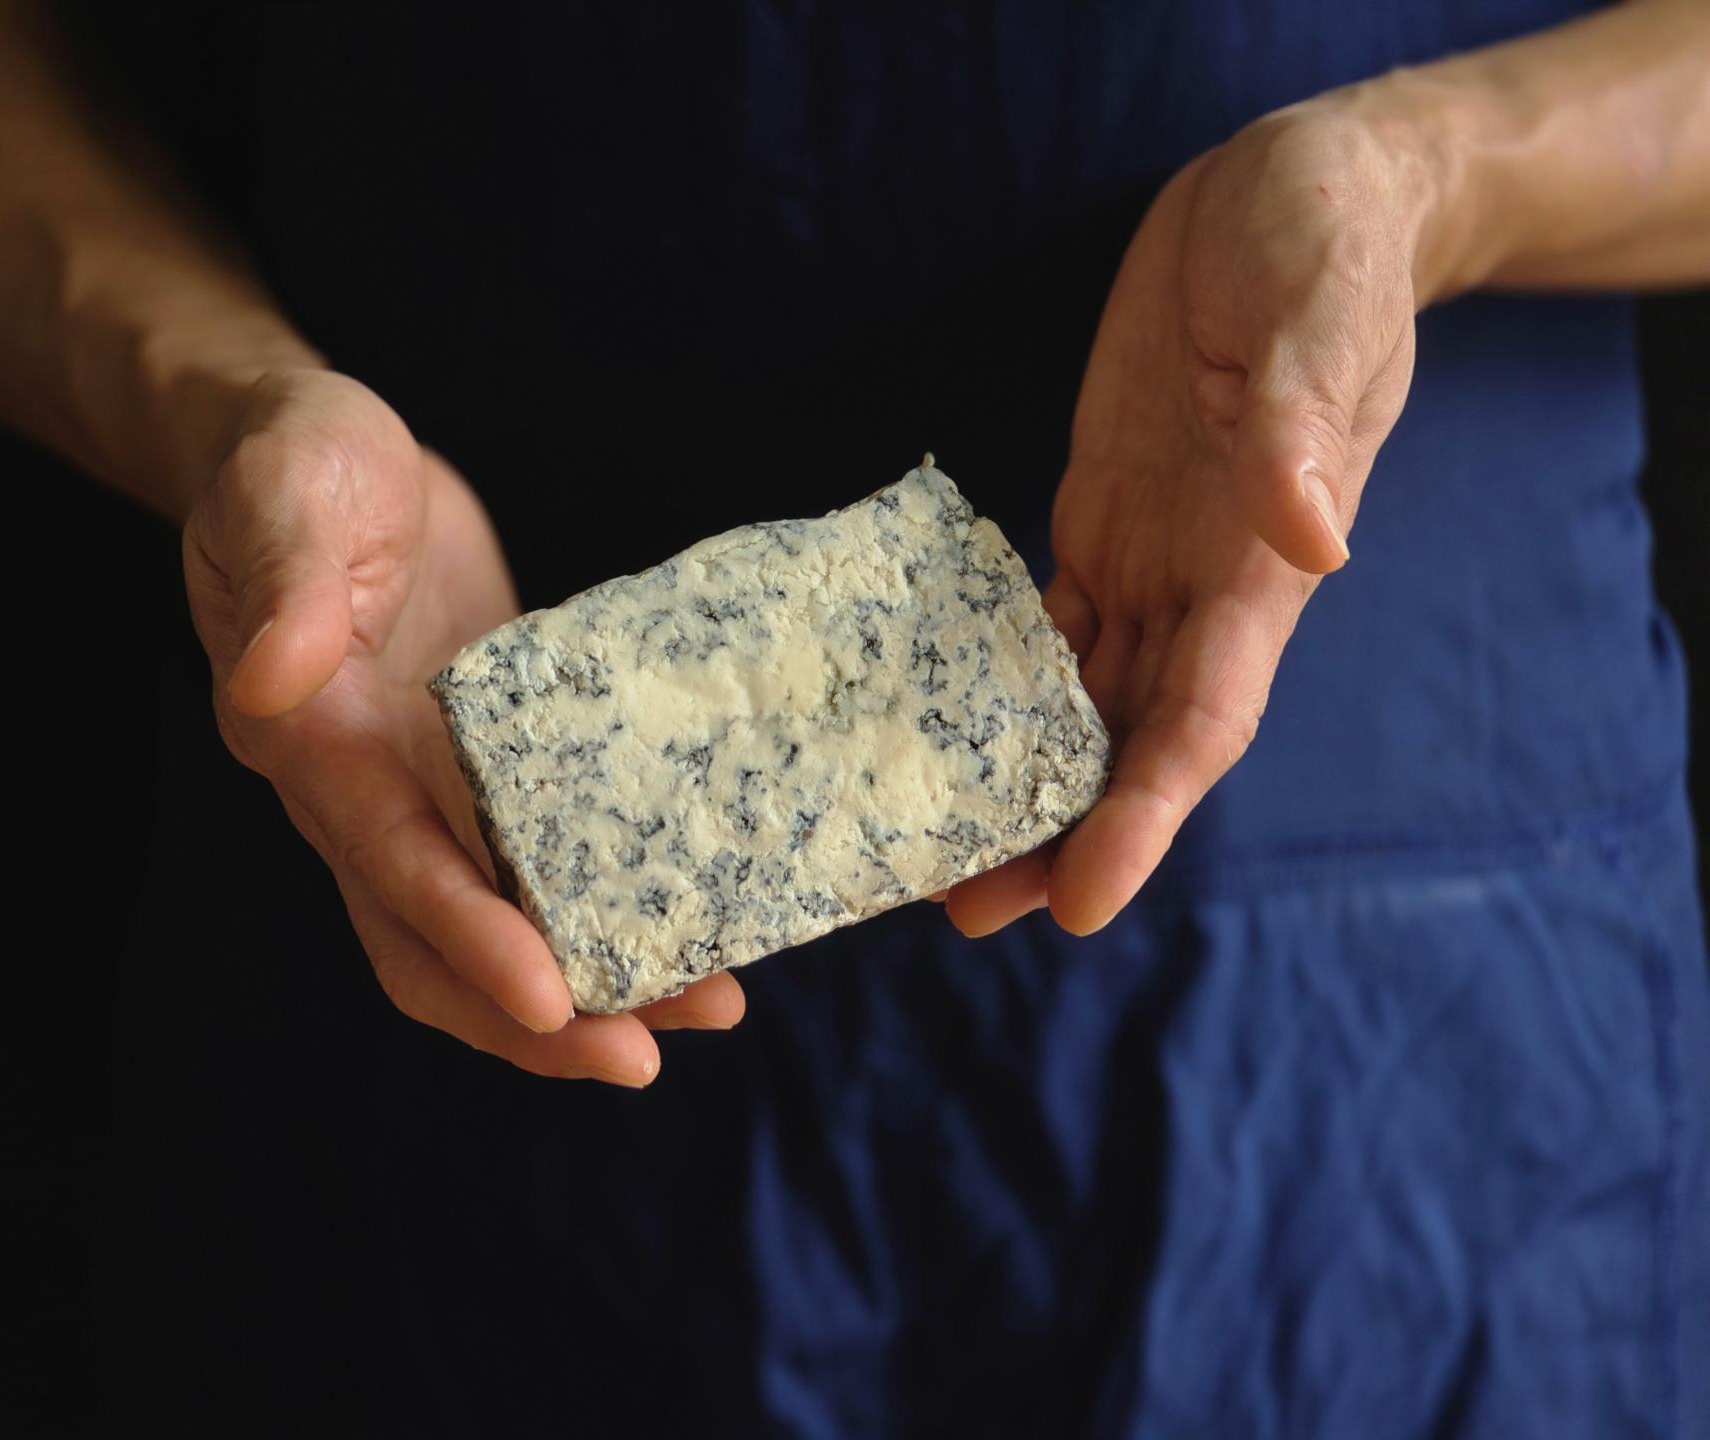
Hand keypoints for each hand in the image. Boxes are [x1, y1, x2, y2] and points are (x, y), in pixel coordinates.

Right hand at [183, 369, 744, 1083]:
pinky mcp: (482, 762)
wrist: (318, 448)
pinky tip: (689, 912)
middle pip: (434, 946)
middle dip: (532, 1017)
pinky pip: (539, 856)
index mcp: (312, 742)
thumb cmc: (295, 460)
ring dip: (588, 979)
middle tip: (643, 1053)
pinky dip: (602, 899)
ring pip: (497, 921)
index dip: (466, 936)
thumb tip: (271, 679)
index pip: (389, 863)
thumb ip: (284, 583)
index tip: (550, 997)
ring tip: (704, 1004)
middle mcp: (363, 792)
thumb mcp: (288, 492)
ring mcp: (424, 786)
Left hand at [949, 101, 1434, 936]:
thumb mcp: (1318, 315)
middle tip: (967, 910)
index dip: (1145, 816)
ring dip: (1020, 779)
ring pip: (1083, 700)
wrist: (1297, 191)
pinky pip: (1049, 624)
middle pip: (1130, 740)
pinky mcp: (1103, 515)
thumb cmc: (1325, 244)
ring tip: (937, 848)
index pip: (1203, 719)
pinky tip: (938, 726)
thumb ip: (1305, 425)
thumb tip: (1313, 540)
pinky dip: (998, 685)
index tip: (1081, 901)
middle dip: (1059, 832)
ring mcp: (1152, 555)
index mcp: (1261, 563)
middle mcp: (1205, 584)